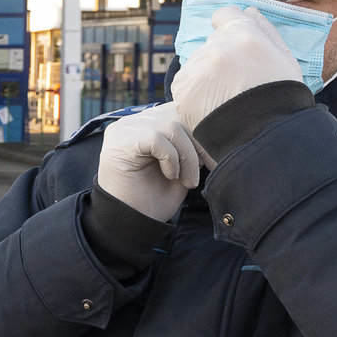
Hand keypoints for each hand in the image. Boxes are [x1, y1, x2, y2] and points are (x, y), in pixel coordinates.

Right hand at [95, 103, 202, 221]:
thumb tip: (216, 128)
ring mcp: (125, 128)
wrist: (130, 224)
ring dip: (187, 156)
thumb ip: (191, 145)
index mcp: (147, 124)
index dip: (202, 131)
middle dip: (198, 143)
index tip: (213, 159)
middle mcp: (134, 121)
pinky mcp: (120, 140)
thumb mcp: (181, 168)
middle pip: (178, 114)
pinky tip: (170, 175)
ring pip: (171, 125)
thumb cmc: (154, 199)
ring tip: (187, 180)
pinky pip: (157, 138)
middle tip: (207, 168)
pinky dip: (171, 158)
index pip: (181, 111)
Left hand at [171, 7, 300, 131]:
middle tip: (238, 83)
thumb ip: (265, 30)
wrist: (264, 139)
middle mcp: (216, 47)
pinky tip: (212, 107)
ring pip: (197, 64)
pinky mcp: (183, 90)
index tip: (234, 44)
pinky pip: (185, 84)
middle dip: (222, 58)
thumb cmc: (281, 98)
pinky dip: (194, 93)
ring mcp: (197, 68)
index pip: (224, 15)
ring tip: (226, 100)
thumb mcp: (284, 59)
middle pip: (212, 44)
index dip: (229, 27)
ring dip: (207, 76)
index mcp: (244, 34)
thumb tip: (248, 11)